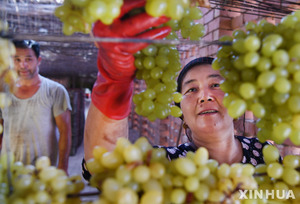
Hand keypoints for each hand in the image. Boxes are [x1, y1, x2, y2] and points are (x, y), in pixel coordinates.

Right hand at [91, 0, 170, 118]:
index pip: (122, 4)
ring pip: (134, 27)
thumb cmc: (120, 44)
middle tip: (164, 5)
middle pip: (127, 11)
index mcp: (104, 16)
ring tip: (168, 18)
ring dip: (153, 22)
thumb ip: (131, 16)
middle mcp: (104, 25)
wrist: (113, 69)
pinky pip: (139, 42)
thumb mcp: (122, 27)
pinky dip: (153, 36)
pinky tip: (164, 32)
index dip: (137, 0)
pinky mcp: (119, 50)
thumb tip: (152, 4)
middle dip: (148, 8)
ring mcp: (110, 38)